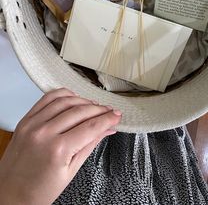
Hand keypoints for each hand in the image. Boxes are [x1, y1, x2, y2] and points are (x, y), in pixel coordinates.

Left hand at [0, 88, 121, 204]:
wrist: (9, 195)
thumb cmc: (37, 191)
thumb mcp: (70, 172)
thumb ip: (90, 145)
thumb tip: (106, 130)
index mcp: (57, 150)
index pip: (90, 126)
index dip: (107, 119)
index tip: (116, 116)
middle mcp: (44, 132)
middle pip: (80, 111)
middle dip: (99, 110)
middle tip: (109, 111)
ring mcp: (32, 124)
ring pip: (65, 100)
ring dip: (83, 100)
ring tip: (94, 106)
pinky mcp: (25, 119)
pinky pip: (47, 98)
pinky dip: (63, 95)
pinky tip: (73, 98)